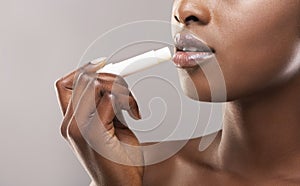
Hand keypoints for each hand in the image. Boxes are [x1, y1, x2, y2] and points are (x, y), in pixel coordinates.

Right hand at [55, 59, 143, 185]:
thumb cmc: (117, 159)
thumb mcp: (109, 126)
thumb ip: (105, 106)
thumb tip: (112, 84)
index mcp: (71, 120)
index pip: (67, 83)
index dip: (85, 69)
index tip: (104, 63)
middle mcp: (70, 123)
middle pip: (83, 78)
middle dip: (111, 77)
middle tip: (126, 92)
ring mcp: (79, 128)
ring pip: (95, 84)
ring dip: (120, 88)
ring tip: (131, 106)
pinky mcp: (93, 133)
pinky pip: (108, 100)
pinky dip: (127, 101)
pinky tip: (134, 114)